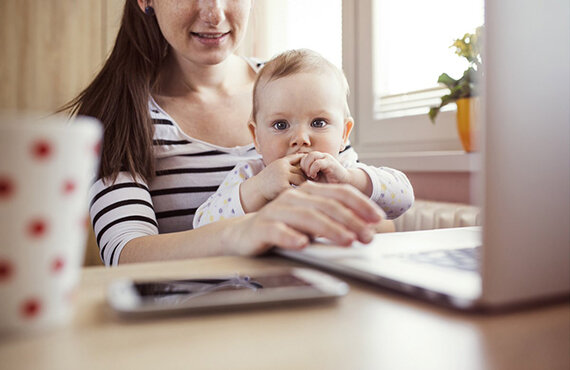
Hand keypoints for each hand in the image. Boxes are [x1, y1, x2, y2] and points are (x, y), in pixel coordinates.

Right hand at [226, 181, 385, 255]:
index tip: (377, 218)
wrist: (244, 234)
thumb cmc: (283, 227)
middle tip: (367, 236)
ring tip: (347, 240)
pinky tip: (303, 244)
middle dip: (351, 220)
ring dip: (329, 229)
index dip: (360, 204)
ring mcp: (278, 211)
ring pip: (307, 217)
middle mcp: (294, 198)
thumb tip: (365, 230)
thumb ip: (333, 221)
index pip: (339, 193)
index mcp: (308, 192)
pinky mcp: (262, 228)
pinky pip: (278, 231)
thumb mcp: (311, 221)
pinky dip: (291, 237)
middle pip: (327, 206)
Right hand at [240, 153, 305, 211]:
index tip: (306, 171)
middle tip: (306, 185)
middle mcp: (282, 167)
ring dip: (302, 185)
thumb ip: (287, 166)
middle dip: (304, 178)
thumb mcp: (276, 169)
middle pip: (301, 171)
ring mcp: (283, 176)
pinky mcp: (283, 186)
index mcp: (281, 162)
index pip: (298, 157)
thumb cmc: (267, 181)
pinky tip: (297, 196)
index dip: (304, 164)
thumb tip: (304, 160)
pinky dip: (299, 192)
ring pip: (301, 179)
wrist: (256, 191)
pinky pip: (297, 188)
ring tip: (302, 190)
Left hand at [300, 151, 349, 183]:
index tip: (303, 176)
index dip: (300, 166)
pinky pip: (317, 162)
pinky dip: (313, 169)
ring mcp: (326, 158)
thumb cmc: (328, 182)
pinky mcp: (331, 162)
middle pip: (305, 155)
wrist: (345, 183)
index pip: (302, 157)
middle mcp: (321, 156)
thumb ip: (305, 175)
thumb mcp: (314, 179)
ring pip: (311, 156)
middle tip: (305, 175)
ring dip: (307, 166)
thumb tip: (292, 177)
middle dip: (303, 166)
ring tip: (310, 175)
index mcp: (316, 159)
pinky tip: (315, 176)